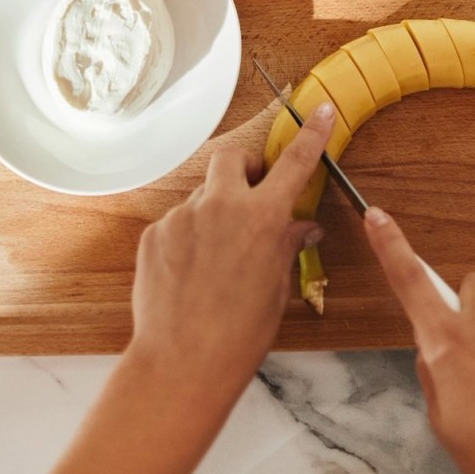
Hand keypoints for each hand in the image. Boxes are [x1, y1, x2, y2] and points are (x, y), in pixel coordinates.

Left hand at [128, 101, 334, 404]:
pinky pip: (177, 223)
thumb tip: (303, 228)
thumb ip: (287, 246)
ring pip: (203, 196)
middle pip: (232, 156)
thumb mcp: (277, 287)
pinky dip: (189, 237)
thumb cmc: (239, 333)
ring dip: (214, 212)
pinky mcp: (154, 234)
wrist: (183, 362)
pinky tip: (192, 272)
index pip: (294, 163)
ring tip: (217, 258)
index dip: (311, 134)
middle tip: (252, 191)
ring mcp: (182, 217)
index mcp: (262, 218)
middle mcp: (221, 206)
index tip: (319, 111)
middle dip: (244, 166)